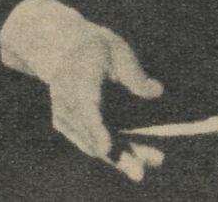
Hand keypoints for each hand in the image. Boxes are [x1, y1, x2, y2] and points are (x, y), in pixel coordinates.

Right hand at [47, 26, 164, 179]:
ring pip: (93, 144)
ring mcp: (64, 117)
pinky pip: (89, 142)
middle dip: (118, 155)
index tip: (106, 148)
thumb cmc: (96, 46)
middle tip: (142, 171)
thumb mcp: (117, 49)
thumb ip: (134, 74)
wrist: (60, 49)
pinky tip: (137, 156)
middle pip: (92, 135)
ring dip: (122, 156)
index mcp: (79, 79)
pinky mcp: (66, 125)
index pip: (86, 108)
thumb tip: (157, 92)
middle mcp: (67, 103)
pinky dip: (112, 151)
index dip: (95, 129)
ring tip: (156, 160)